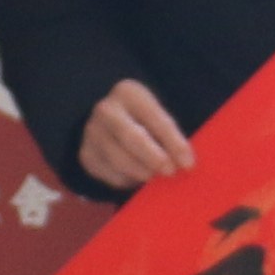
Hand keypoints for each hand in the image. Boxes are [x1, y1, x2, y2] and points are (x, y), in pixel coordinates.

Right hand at [78, 78, 192, 191]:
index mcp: (129, 93)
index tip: (188, 163)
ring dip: (142, 172)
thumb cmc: (144, 121)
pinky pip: (110, 174)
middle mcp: (106, 110)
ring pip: (118, 159)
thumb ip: (169, 135)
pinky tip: (137, 177)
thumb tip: (184, 163)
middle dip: (153, 157)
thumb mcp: (156, 116)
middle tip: (170, 172)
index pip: (155, 118)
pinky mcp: (87, 155)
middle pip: (131, 137)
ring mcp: (93, 133)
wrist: (109, 123)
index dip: (174, 142)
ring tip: (155, 176)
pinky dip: (128, 180)